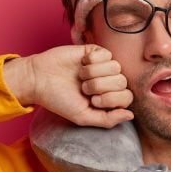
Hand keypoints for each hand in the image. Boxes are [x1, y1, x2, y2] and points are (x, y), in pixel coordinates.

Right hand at [3, 45, 133, 127]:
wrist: (39, 79)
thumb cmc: (59, 100)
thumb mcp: (83, 116)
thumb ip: (108, 120)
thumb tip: (131, 115)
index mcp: (108, 98)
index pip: (127, 97)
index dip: (111, 99)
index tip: (92, 100)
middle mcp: (108, 82)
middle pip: (122, 82)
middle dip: (101, 86)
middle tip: (84, 88)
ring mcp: (103, 66)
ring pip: (116, 67)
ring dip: (95, 73)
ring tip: (81, 76)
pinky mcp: (95, 51)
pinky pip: (107, 54)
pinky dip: (92, 61)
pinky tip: (81, 63)